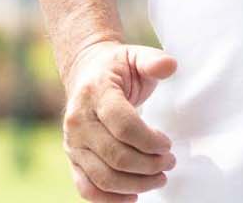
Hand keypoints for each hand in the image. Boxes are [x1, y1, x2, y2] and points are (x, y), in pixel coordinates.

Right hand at [60, 39, 177, 200]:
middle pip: (116, 156)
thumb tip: (170, 65)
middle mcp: (78, 121)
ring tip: (159, 178)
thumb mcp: (135, 56)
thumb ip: (153, 60)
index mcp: (96, 94)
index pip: (124, 126)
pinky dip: (110, 199)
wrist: (86, 73)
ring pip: (104, 177)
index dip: (150, 140)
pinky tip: (134, 196)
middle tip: (170, 162)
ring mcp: (73, 143)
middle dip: (149, 165)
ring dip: (137, 184)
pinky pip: (87, 188)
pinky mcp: (72, 159)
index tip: (167, 144)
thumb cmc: (116, 68)